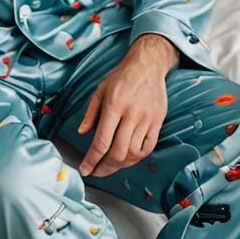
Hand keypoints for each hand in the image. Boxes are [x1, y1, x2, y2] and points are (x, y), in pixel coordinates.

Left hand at [76, 34, 176, 177]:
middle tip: (96, 172)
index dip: (92, 160)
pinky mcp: (158, 121)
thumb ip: (91, 113)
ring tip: (110, 166)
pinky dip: (137, 158)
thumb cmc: (122, 77)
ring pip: (134, 153)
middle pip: (118, 152)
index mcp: (114, 105)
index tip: (86, 170)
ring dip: (120, 165)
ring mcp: (146, 119)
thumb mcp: (100, 90)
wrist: (147, 65)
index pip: (102, 141)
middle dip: (105, 168)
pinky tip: (128, 159)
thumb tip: (81, 133)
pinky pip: (148, 147)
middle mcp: (131, 114)